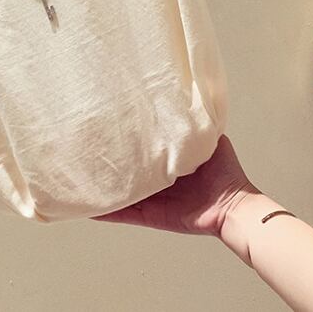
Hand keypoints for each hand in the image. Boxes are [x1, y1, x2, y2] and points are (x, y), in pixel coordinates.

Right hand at [89, 134, 257, 238]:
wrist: (234, 205)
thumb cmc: (225, 171)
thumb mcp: (207, 137)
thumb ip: (191, 122)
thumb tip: (180, 97)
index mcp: (168, 161)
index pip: (141, 149)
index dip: (126, 140)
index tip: (108, 128)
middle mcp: (157, 180)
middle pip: (127, 171)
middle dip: (110, 163)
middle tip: (86, 149)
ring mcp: (152, 199)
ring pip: (120, 192)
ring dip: (102, 187)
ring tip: (78, 178)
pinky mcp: (151, 215)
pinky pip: (124, 214)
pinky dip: (106, 212)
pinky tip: (86, 207)